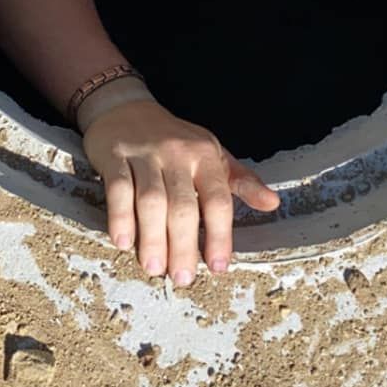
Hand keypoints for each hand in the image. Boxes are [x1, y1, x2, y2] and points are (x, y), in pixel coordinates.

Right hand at [82, 99, 279, 284]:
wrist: (125, 107)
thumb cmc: (175, 140)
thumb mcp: (212, 154)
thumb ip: (241, 181)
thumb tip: (272, 204)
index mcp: (205, 155)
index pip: (217, 199)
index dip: (219, 235)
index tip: (218, 267)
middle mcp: (177, 153)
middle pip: (183, 206)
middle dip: (184, 245)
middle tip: (182, 278)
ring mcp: (144, 154)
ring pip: (151, 201)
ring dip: (153, 238)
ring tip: (154, 268)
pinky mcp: (114, 156)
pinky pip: (118, 189)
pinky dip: (120, 217)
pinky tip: (123, 242)